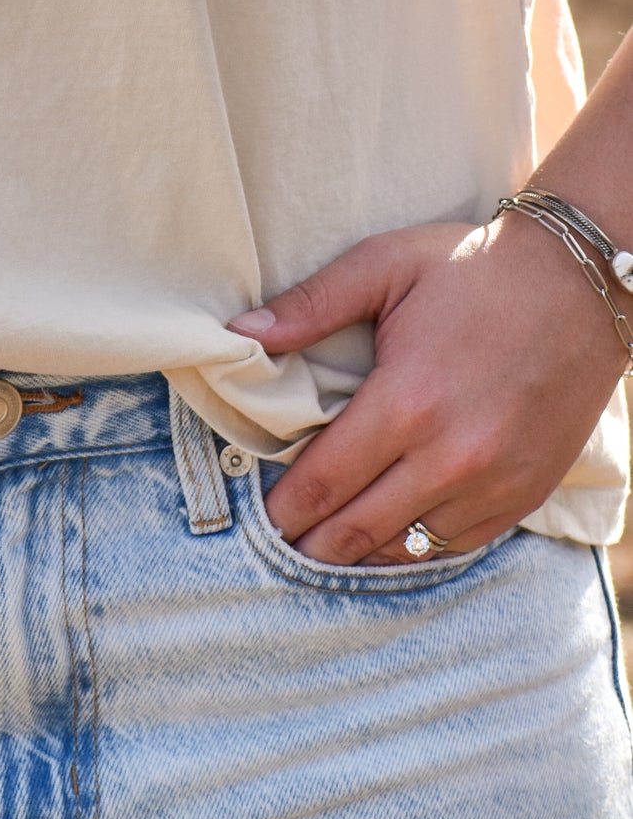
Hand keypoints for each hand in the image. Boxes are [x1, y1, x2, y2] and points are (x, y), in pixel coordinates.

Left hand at [228, 213, 628, 563]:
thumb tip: (241, 333)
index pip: (325, 479)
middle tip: (278, 548)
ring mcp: (492, 482)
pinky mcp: (525, 494)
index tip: (259, 520)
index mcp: (407, 401)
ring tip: (324, 551)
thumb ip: (311, 304)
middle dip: (311, 543)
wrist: (577, 285)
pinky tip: (390, 541)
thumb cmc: (473, 269)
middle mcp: (451, 455)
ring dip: (361, 554)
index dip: (285, 509)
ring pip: (409, 546)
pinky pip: (457, 544)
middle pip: (360, 527)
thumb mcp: (385, 264)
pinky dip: (417, 547)